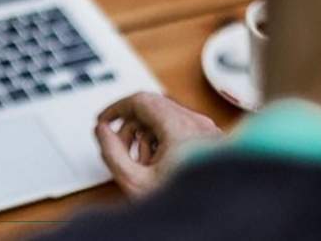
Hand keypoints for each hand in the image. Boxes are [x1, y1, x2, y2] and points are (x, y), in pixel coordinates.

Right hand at [94, 92, 222, 198]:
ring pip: (167, 118)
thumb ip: (111, 152)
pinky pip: (181, 129)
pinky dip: (164, 140)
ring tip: (143, 163)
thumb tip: (103, 131)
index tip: (104, 120)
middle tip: (119, 147)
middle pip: (153, 108)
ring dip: (147, 135)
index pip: (140, 101)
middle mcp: (198, 124)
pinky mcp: (214, 141)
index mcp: (180, 128)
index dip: (116, 108)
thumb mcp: (135, 182)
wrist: (217, 220)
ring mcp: (209, 132)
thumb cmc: (186, 205)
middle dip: (130, 127)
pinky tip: (160, 165)